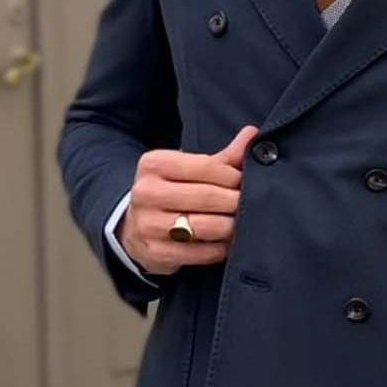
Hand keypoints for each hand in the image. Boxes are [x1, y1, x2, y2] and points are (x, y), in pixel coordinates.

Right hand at [116, 125, 258, 273]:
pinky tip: (226, 241)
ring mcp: (149, 225)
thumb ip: (222, 156)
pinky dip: (221, 248)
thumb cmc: (170, 192)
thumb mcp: (188, 169)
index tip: (245, 181)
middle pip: (209, 197)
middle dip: (236, 201)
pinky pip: (203, 252)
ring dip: (232, 226)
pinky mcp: (156, 253)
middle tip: (250, 203)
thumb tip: (252, 133)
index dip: (233, 175)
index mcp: (154, 164)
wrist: (134, 227)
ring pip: (208, 226)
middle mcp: (147, 193)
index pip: (207, 166)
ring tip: (241, 222)